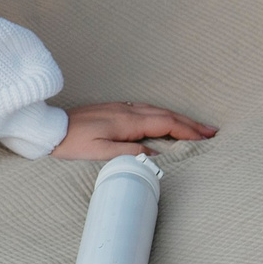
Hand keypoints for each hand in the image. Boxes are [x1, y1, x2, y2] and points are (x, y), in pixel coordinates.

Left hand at [52, 101, 218, 159]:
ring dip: (179, 118)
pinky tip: (165, 119)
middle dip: (190, 123)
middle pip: (166, 115)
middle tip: (211, 131)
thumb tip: (154, 155)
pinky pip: (147, 109)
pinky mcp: (115, 109)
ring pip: (158, 110)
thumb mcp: (99, 153)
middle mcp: (127, 111)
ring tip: (195, 127)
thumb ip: (127, 154)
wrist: (50, 128)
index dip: (187, 131)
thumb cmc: (72, 143)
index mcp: (127, 122)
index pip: (166, 124)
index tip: (205, 138)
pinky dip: (163, 115)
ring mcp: (121, 108)